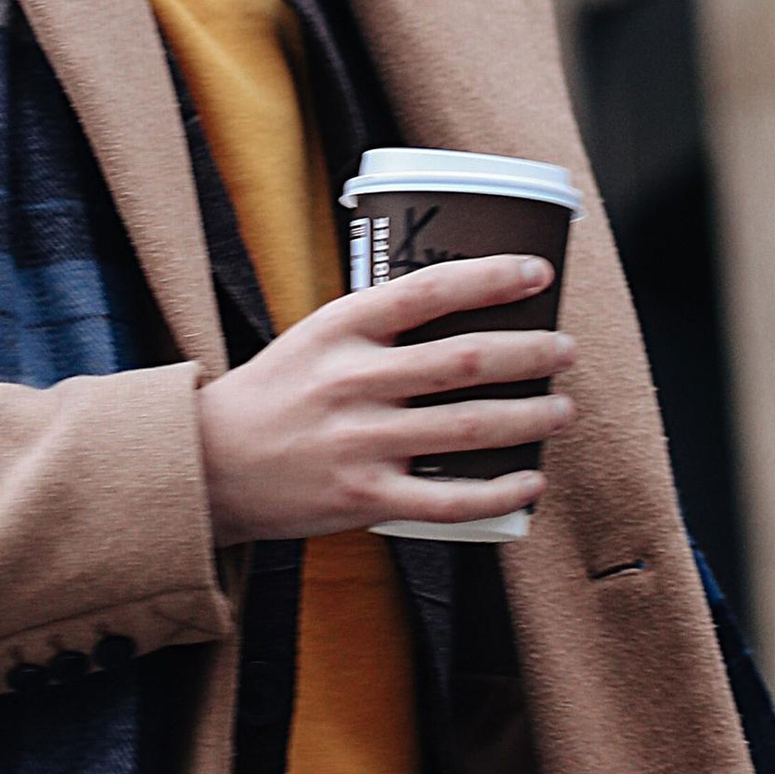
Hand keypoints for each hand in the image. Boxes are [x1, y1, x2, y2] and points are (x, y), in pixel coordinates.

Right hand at [194, 255, 575, 544]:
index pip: (429, 290)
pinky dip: (499, 492)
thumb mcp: (314, 338)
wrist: (210, 465)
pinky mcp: (365, 498)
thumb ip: (378, 326)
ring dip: (529, 417)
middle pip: (465, 360)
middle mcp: (354, 381)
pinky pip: (449, 500)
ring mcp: (361, 442)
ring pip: (469, 428)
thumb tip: (462, 311)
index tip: (537, 273)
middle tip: (564, 349)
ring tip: (563, 409)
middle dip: (530, 352)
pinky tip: (529, 480)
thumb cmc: (273, 395)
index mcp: (341, 329)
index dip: (492, 278)